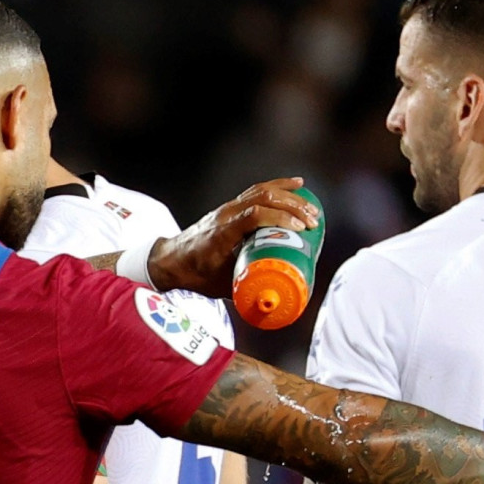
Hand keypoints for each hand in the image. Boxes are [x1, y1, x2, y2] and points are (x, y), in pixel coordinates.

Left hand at [143, 178, 320, 296]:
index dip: (279, 219)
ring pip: (261, 192)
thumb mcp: (221, 285)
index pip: (253, 216)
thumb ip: (248, 290)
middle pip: (262, 199)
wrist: (169, 261)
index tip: (300, 228)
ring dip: (290, 197)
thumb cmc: (194, 274)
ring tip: (311, 207)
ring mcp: (227, 208)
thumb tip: (276, 298)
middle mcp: (224, 216)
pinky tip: (297, 185)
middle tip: (313, 221)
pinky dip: (278, 186)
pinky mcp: (231, 207)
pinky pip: (256, 191)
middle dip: (293, 208)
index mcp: (221, 233)